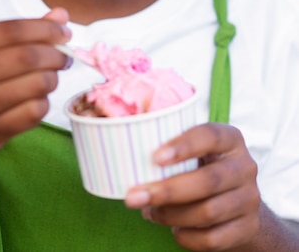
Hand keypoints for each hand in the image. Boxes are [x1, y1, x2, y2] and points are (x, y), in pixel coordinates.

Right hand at [0, 9, 71, 177]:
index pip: (9, 30)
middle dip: (54, 53)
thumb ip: (15, 34)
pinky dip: (44, 102)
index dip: (44, 28)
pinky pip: (33, 112)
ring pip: (34, 84)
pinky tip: (38, 99)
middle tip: (64, 56)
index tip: (64, 31)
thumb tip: (60, 15)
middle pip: (25, 56)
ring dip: (52, 78)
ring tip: (50, 77)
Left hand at [125, 123, 260, 250]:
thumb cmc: (202, 167)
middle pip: (207, 181)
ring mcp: (249, 199)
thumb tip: (125, 146)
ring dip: (171, 215)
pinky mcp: (247, 227)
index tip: (155, 158)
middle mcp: (244, 166)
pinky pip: (212, 239)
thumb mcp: (195, 149)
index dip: (183, 146)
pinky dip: (187, 237)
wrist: (238, 201)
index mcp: (230, 139)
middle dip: (166, 191)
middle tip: (133, 196)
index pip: (210, 136)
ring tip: (149, 212)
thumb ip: (171, 144)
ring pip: (207, 212)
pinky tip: (173, 229)